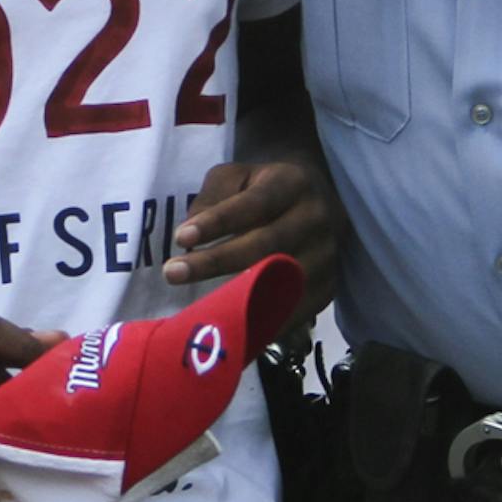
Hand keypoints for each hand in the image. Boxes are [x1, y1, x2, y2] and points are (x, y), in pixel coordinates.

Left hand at [164, 157, 342, 312]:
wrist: (317, 200)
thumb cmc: (264, 189)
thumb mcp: (237, 176)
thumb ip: (212, 196)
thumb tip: (190, 235)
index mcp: (293, 183)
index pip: (255, 203)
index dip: (219, 221)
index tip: (181, 237)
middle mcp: (316, 218)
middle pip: (267, 244)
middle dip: (216, 261)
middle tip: (172, 273)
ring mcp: (327, 255)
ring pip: (281, 280)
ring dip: (236, 296)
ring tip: (197, 304)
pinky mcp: (329, 287)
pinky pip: (295, 310)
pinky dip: (263, 320)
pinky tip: (231, 325)